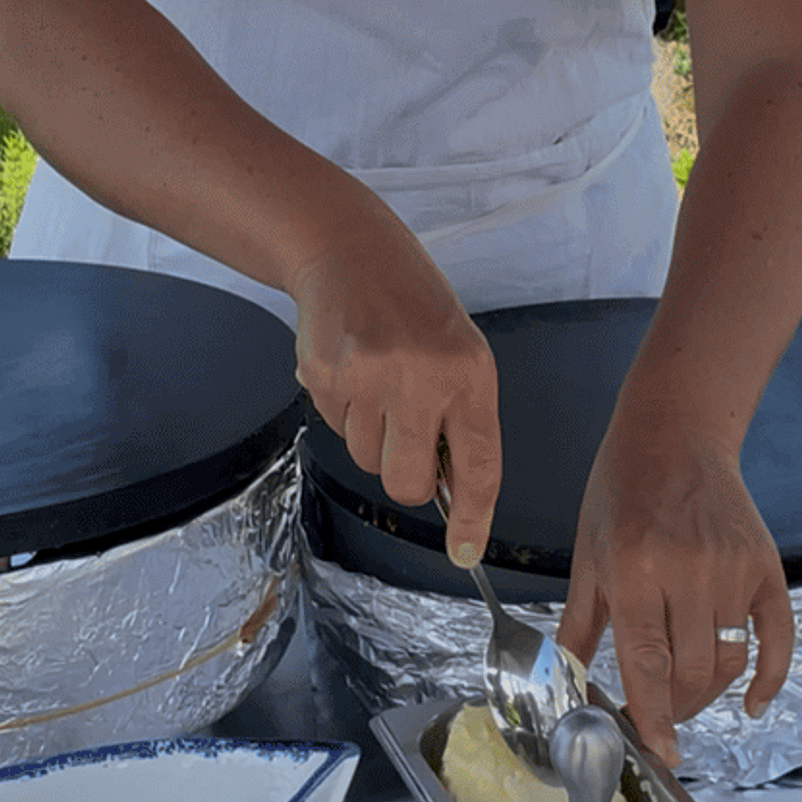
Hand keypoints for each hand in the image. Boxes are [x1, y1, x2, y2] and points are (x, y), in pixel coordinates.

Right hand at [290, 219, 501, 564]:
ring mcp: (367, 377)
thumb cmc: (413, 305)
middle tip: (405, 440)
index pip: (478, 465)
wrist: (350, 251)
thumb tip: (451, 491)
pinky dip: (343, 410)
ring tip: (378, 384)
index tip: (464, 550)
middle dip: (406, 478)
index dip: (471, 517)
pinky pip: (335, 428)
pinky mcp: (324, 376)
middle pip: (407, 482)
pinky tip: (352, 369)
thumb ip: (459, 418)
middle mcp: (420, 377)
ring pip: (366, 459)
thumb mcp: (460, 353)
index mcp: (469, 373)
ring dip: (371, 437)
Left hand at [558, 398, 792, 766]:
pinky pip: (777, 637)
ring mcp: (733, 568)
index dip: (654, 716)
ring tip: (687, 700)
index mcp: (635, 569)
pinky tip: (751, 702)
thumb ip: (579, 625)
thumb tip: (563, 684)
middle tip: (661, 719)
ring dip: (709, 696)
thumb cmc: (621, 491)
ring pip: (729, 661)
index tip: (658, 752)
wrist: (675, 433)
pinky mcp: (765, 565)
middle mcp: (689, 570)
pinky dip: (769, 678)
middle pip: (692, 671)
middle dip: (675, 710)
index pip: (648, 662)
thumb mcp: (587, 555)